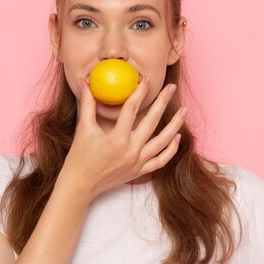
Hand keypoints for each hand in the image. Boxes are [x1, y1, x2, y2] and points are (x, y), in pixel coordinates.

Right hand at [58, 75, 186, 199]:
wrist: (80, 184)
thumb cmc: (79, 157)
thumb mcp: (83, 129)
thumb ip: (87, 104)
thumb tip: (83, 81)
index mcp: (117, 139)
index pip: (132, 109)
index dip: (140, 92)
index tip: (146, 79)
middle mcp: (131, 150)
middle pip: (152, 121)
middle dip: (163, 102)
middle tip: (172, 87)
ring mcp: (138, 162)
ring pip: (163, 142)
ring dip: (175, 125)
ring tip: (184, 110)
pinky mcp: (140, 171)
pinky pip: (161, 160)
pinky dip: (171, 149)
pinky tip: (177, 136)